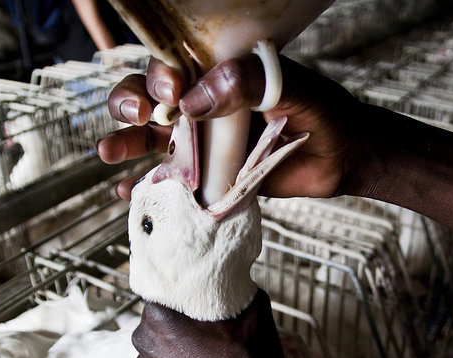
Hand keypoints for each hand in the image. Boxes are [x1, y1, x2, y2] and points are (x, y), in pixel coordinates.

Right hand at [97, 55, 370, 198]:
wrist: (342, 158)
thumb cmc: (322, 113)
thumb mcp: (292, 89)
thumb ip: (249, 83)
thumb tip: (195, 99)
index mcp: (219, 76)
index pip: (174, 68)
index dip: (160, 77)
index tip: (172, 93)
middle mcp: (204, 108)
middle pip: (150, 101)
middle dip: (131, 104)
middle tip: (139, 116)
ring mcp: (204, 145)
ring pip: (152, 141)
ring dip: (126, 143)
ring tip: (110, 152)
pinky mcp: (210, 179)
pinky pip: (172, 183)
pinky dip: (146, 187)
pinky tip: (128, 193)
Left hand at [132, 289, 396, 357]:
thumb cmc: (250, 357)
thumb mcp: (253, 306)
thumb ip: (238, 284)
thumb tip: (237, 272)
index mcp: (159, 315)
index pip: (157, 286)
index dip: (174, 283)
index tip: (189, 283)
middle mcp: (145, 338)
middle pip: (156, 313)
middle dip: (174, 311)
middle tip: (200, 311)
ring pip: (157, 339)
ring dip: (172, 337)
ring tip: (201, 339)